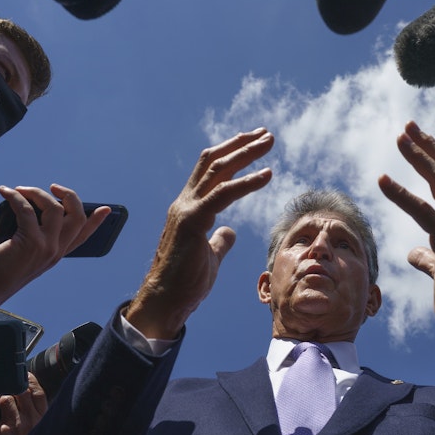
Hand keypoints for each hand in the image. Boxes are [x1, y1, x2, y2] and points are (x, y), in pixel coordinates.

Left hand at [0, 183, 109, 308]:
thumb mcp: (24, 256)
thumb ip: (34, 239)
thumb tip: (29, 210)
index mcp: (57, 254)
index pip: (84, 236)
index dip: (96, 221)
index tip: (106, 209)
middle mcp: (56, 250)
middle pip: (77, 217)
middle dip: (69, 196)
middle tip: (53, 187)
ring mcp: (46, 247)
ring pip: (55, 209)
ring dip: (37, 193)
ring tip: (20, 189)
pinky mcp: (29, 242)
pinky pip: (27, 210)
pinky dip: (16, 197)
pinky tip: (6, 192)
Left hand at [0, 374, 47, 434]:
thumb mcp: (35, 430)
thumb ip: (32, 414)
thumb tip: (23, 395)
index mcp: (41, 418)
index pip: (39, 392)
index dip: (30, 380)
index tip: (22, 375)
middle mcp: (31, 420)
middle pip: (22, 391)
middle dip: (10, 386)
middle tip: (0, 390)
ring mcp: (17, 426)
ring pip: (6, 400)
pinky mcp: (1, 433)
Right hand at [125, 129, 272, 338]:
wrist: (165, 301)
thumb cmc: (185, 283)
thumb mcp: (209, 255)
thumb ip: (219, 240)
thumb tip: (230, 231)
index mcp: (188, 208)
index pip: (210, 171)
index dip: (231, 154)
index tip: (253, 143)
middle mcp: (185, 203)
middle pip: (213, 162)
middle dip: (241, 144)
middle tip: (265, 133)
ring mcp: (186, 209)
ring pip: (217, 170)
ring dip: (246, 153)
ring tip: (268, 142)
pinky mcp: (192, 221)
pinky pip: (223, 194)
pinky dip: (246, 182)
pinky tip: (267, 174)